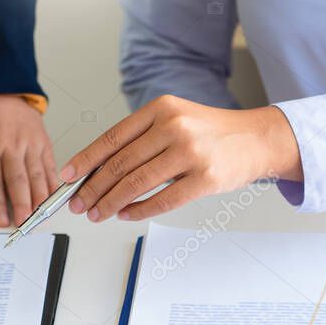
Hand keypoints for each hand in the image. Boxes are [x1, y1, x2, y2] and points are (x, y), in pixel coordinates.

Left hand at [0, 94, 56, 226]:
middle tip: (25, 224)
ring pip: (38, 176)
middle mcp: (11, 145)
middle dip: (23, 206)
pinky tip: (53, 197)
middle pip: (18, 181)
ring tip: (41, 217)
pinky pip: (50, 165)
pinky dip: (53, 183)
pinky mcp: (42, 140)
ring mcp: (30, 142)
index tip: (1, 220)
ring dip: (40, 199)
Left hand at [61, 95, 301, 221]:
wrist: (257, 139)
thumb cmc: (212, 133)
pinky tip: (127, 215)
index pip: (113, 137)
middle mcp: (174, 127)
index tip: (68, 177)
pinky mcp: (205, 179)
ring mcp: (190, 153)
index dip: (86, 160)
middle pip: (120, 163)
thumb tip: (100, 169)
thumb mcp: (176, 120)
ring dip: (111, 203)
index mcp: (161, 109)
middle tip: (78, 204)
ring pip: (137, 183)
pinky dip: (139, 211)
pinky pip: (163, 200)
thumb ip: (142, 138)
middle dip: (93, 188)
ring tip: (97, 214)